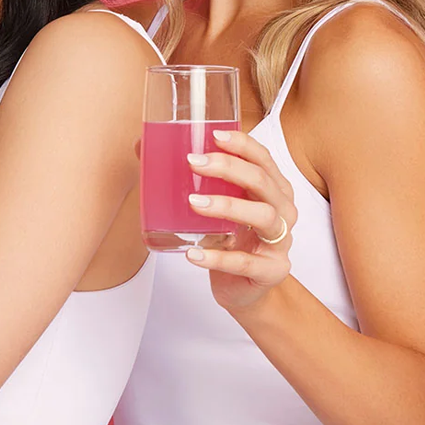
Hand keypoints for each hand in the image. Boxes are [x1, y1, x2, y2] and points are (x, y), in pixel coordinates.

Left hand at [181, 128, 295, 312]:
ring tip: (194, 203)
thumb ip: (188, 180)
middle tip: (194, 164)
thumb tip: (141, 146)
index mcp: (274, 190)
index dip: (242, 144)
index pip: (264, 159)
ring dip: (228, 205)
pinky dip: (217, 257)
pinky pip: (245, 262)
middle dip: (229, 168)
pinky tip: (193, 253)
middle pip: (263, 182)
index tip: (213, 136)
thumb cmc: (230, 240)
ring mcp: (280, 243)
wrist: (241, 288)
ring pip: (263, 216)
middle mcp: (283, 211)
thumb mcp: (214, 207)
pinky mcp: (271, 271)